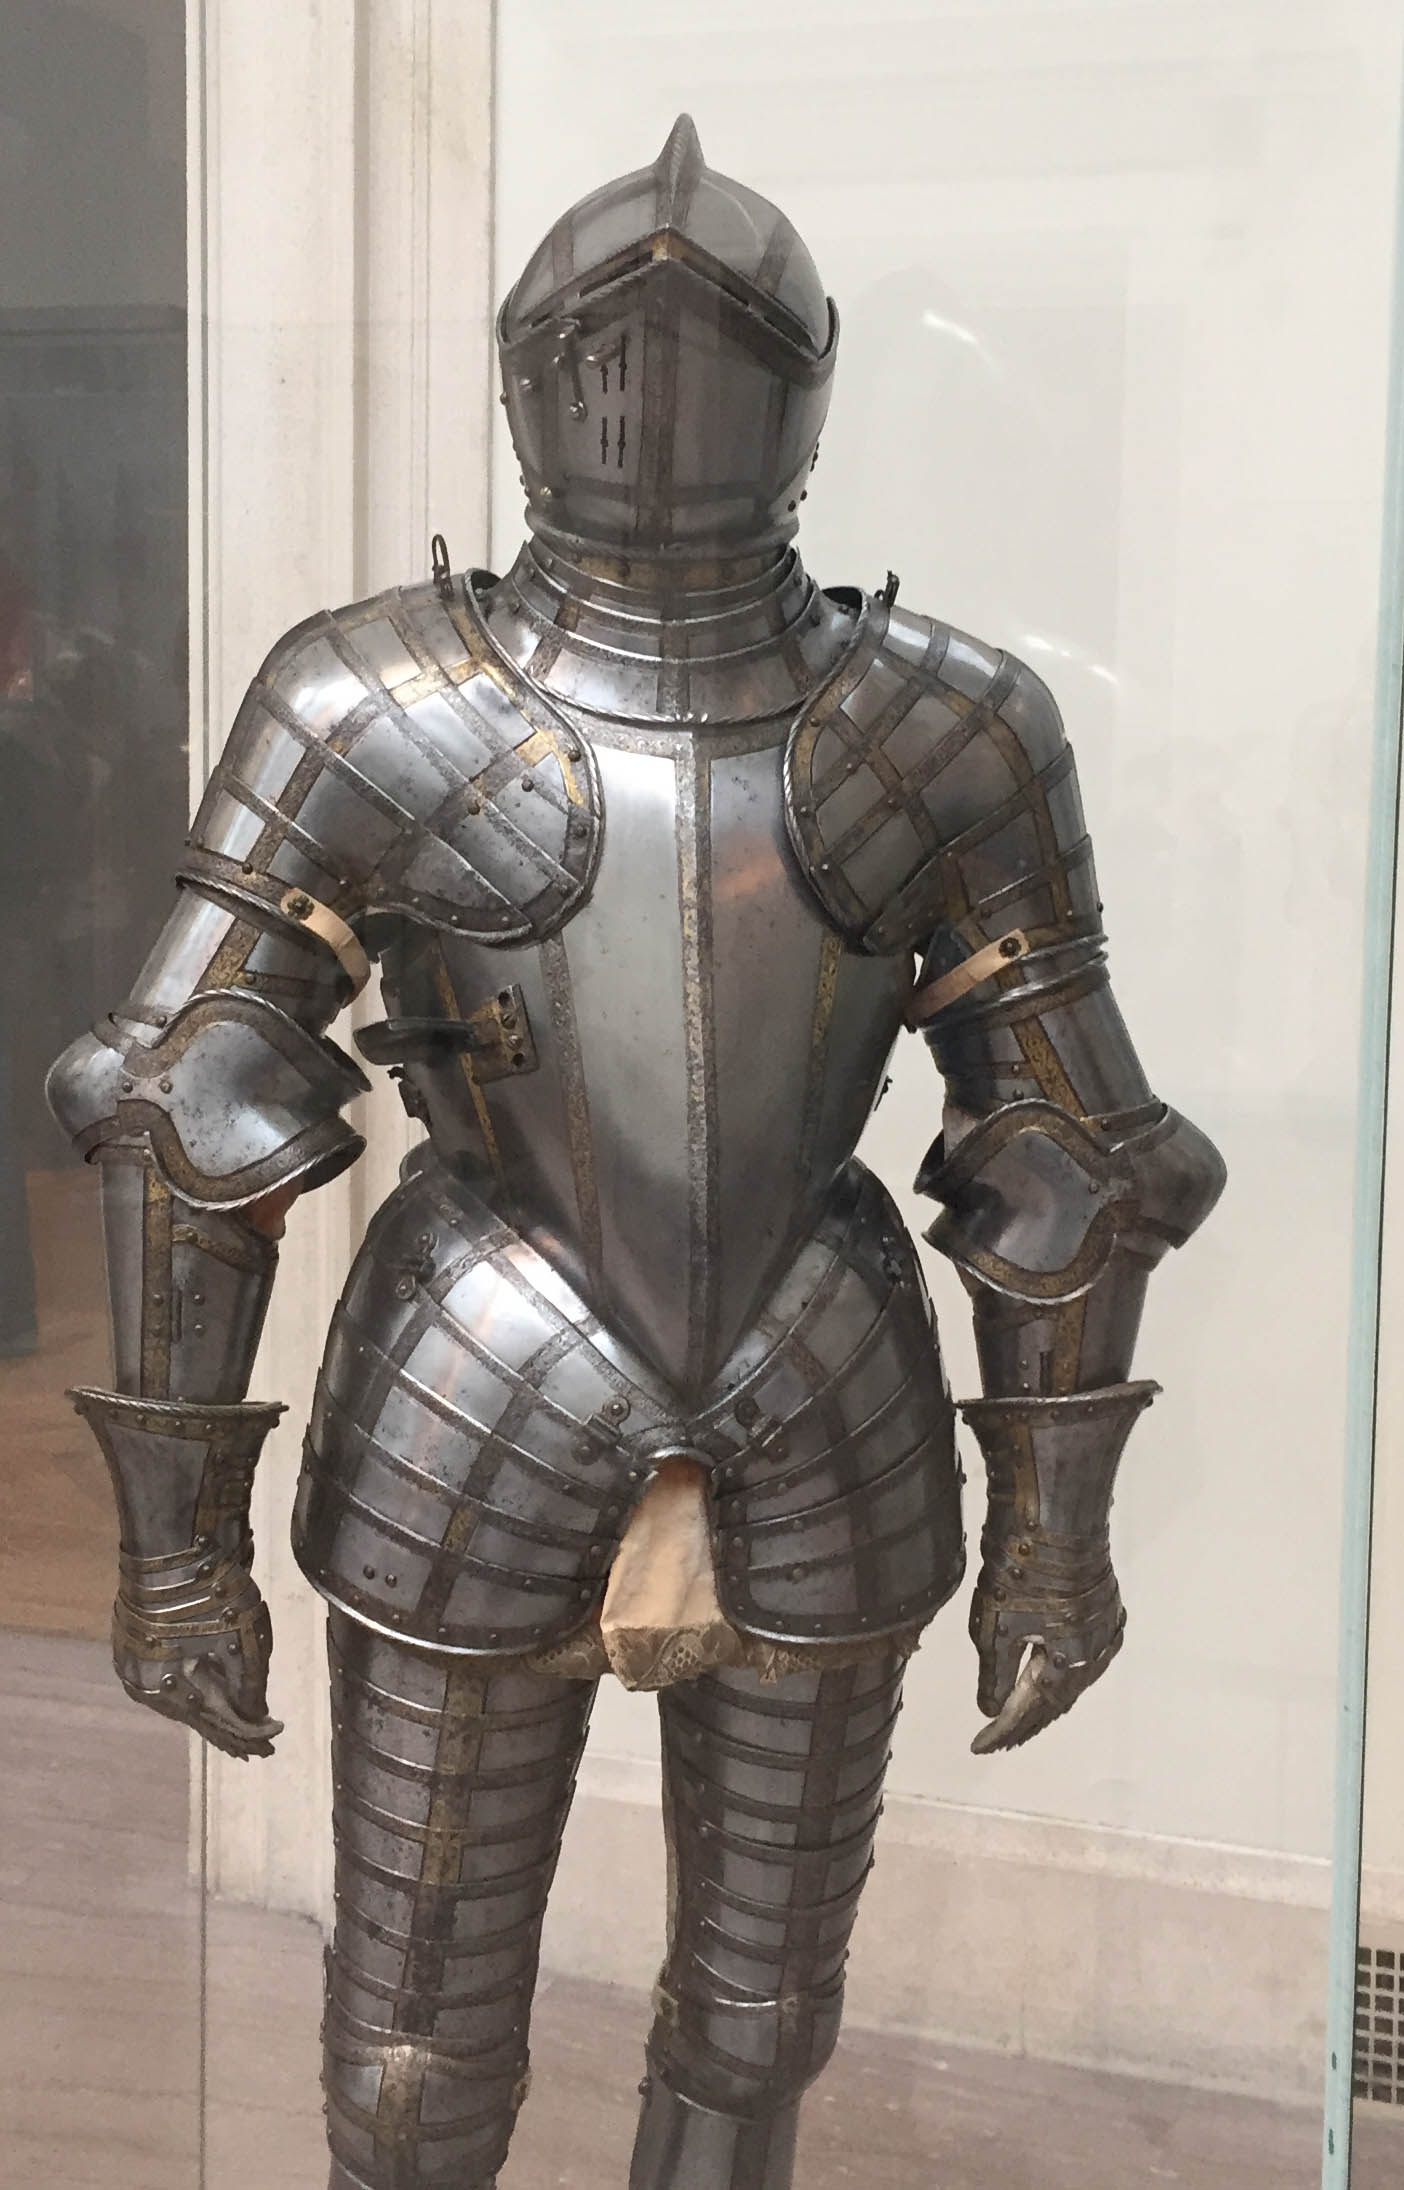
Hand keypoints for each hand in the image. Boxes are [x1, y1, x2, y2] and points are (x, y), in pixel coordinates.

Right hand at [112, 1550, 283, 1759]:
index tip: (273, 1742)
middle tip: (256, 1743)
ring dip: (209, 1709)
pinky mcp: (135, 1642)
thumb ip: (249, 1688)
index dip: (247, 1735)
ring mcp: (137, 1663)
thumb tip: (255, 1720)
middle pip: (197, 1715)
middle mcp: (147, 1686)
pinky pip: (171, 1676)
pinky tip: (206, 1691)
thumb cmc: (210, 1595)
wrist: (170, 1547)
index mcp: (171, 1691)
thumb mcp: (243, 1643)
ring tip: (234, 1723)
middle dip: (228, 1727)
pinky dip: (192, 1686)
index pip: (217, 1724)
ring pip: (181, 1697)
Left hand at [968, 1530, 1124, 1753]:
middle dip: (1026, 1722)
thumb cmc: (1023, 1565)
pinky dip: (1061, 1673)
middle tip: (998, 1738)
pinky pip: (1084, 1656)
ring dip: (1046, 1700)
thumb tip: (990, 1709)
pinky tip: (1050, 1676)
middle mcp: (1097, 1652)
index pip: (1032, 1711)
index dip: (1003, 1731)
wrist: (1057, 1511)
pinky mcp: (1105, 1608)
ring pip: (1074, 1679)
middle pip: (1058, 1701)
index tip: (979, 1745)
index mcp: (1071, 1662)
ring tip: (1020, 1717)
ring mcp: (1105, 1629)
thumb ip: (995, 1674)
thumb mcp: (996, 1626)